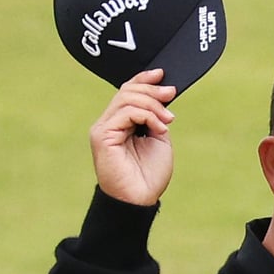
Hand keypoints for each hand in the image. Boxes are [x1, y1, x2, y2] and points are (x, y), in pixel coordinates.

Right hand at [89, 69, 176, 205]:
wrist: (140, 199)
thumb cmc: (149, 175)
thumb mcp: (159, 138)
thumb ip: (156, 117)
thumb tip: (162, 94)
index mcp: (120, 123)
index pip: (127, 92)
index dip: (144, 79)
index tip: (164, 74)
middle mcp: (108, 123)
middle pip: (127, 91)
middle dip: (153, 90)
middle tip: (171, 95)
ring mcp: (103, 128)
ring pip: (127, 98)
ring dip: (153, 105)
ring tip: (168, 120)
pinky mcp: (102, 135)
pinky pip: (126, 112)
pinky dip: (147, 115)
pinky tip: (159, 129)